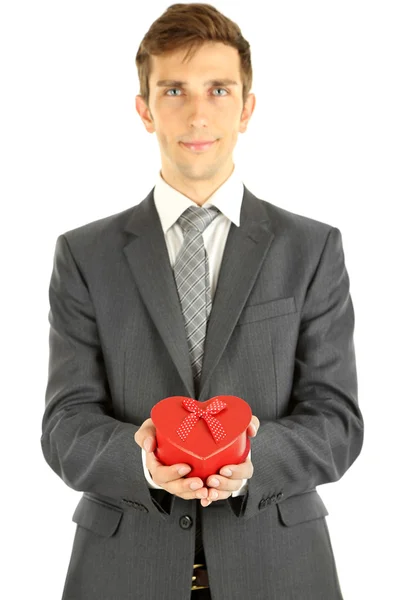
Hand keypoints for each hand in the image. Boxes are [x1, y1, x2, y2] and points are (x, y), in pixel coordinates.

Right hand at [134, 415, 259, 504]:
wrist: (166, 434)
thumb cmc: (157, 432)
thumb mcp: (148, 429)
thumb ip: (145, 435)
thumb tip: (148, 446)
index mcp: (154, 465)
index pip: (160, 474)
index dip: (172, 473)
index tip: (186, 467)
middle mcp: (164, 477)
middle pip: (173, 487)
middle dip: (186, 486)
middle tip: (199, 482)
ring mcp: (175, 481)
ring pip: (183, 493)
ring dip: (194, 493)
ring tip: (206, 491)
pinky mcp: (186, 482)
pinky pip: (192, 493)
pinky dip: (200, 495)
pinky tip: (209, 495)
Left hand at [200, 415, 259, 506]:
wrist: (212, 437)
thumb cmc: (229, 433)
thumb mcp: (240, 425)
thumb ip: (250, 423)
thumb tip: (252, 430)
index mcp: (243, 461)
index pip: (246, 471)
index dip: (237, 472)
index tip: (224, 469)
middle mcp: (236, 474)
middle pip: (235, 485)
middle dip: (224, 484)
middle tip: (211, 480)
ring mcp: (226, 482)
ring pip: (225, 493)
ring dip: (217, 494)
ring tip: (207, 491)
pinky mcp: (215, 486)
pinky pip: (213, 496)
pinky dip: (209, 499)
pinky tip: (204, 500)